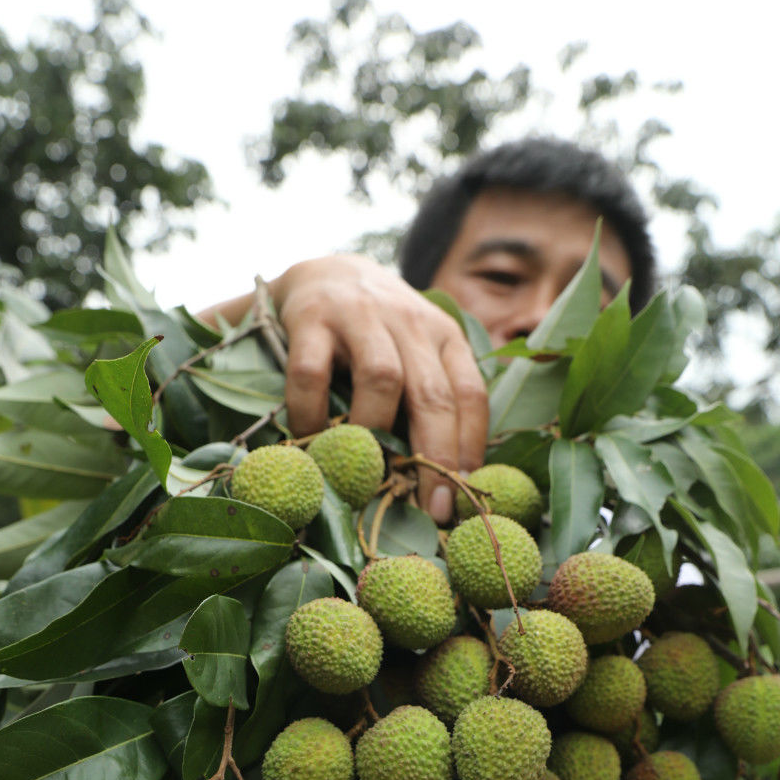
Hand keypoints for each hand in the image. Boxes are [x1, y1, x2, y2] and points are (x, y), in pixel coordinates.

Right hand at [271, 256, 488, 523]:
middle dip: (433, 458)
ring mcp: (360, 315)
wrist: (325, 271)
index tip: (457, 501)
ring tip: (364, 472)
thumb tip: (446, 485)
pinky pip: (312, 373)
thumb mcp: (417, 357)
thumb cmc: (378, 336)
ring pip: (381, 378)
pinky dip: (310, 413)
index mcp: (445, 336)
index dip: (467, 451)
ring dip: (374, 432)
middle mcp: (410, 321)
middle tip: (425, 508)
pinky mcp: (311, 316)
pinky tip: (309, 438)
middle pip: (432, 394)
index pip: (470, 396)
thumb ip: (431, 404)